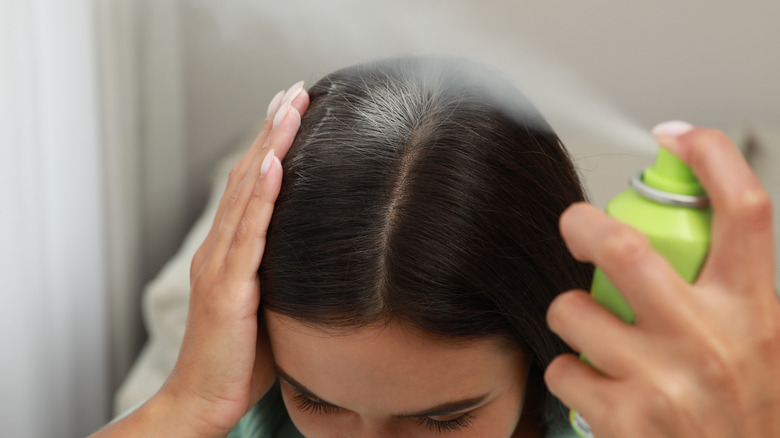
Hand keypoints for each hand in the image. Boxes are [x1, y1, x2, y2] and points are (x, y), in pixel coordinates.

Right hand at [91, 81, 308, 436]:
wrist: (203, 399)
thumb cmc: (239, 358)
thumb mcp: (267, 306)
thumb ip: (281, 275)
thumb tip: (317, 257)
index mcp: (228, 253)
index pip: (250, 188)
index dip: (268, 147)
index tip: (289, 112)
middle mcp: (219, 250)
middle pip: (247, 177)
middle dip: (271, 131)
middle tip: (292, 91)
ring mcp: (220, 266)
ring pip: (247, 194)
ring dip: (269, 147)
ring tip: (288, 108)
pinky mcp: (228, 288)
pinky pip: (248, 234)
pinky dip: (261, 196)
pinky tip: (273, 164)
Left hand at [545, 124, 779, 436]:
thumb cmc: (748, 416)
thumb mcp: (765, 346)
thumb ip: (734, 292)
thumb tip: (691, 233)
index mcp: (754, 311)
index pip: (745, 210)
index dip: (709, 158)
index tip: (675, 137)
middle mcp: (710, 340)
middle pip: (626, 248)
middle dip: (584, 225)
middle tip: (574, 225)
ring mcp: (664, 380)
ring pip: (574, 311)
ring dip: (570, 314)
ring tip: (591, 333)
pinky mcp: (625, 419)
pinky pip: (562, 368)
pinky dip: (567, 370)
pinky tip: (595, 386)